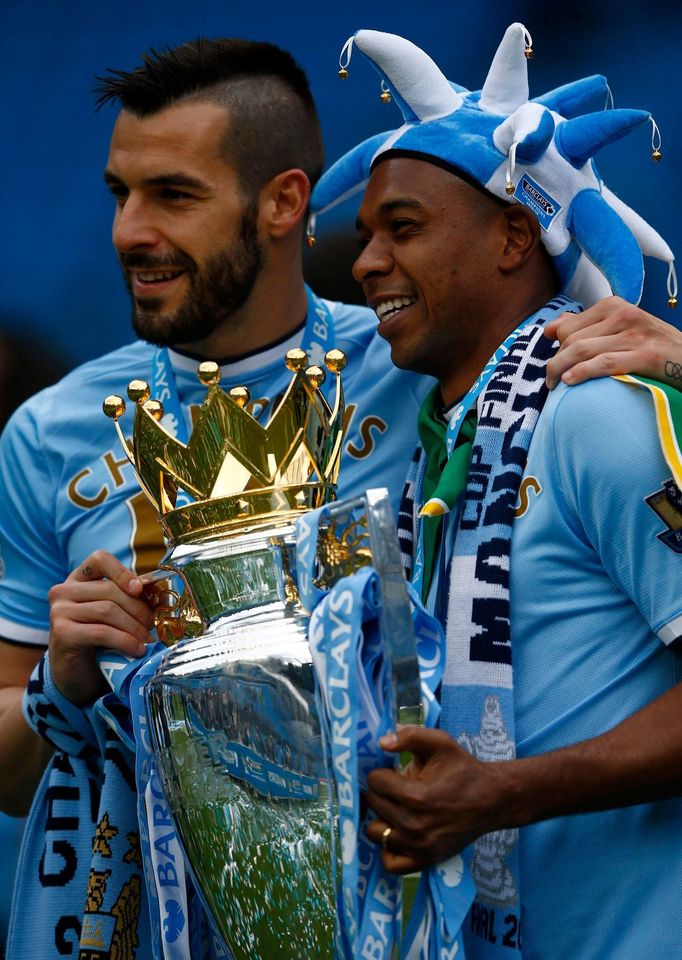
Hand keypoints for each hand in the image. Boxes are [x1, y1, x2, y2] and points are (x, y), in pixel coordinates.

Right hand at [48, 550, 154, 705]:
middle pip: (110, 590)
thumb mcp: (115, 614)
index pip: (99, 559)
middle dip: (138, 608)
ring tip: (148, 639)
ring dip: (134, 627)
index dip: (122, 571)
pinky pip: (101, 632)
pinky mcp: (62, 633)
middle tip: (153, 624)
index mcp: (78, 579)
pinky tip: (137, 649)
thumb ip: (132, 599)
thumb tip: (164, 595)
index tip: (139, 589)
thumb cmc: (99, 640)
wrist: (75, 674)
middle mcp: (63, 591)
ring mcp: (59, 611)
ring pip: (107, 610)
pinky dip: (125, 641)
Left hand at [365, 726, 505, 873]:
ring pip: (375, 833)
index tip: (392, 773)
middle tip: (394, 788)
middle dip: (381, 792)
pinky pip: (390, 863)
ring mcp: (419, 847)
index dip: (382, 773)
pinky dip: (388, 848)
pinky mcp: (425, 860)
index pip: (375, 782)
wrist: (492, 800)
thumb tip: (381, 742)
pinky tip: (397, 832)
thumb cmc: (464, 769)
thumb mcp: (440, 743)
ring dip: (381, 818)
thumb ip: (410, 736)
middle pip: (373, 805)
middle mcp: (414, 825)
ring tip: (395, 808)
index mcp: (416, 796)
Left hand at [544, 296, 681, 389]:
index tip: (555, 361)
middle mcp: (623, 315)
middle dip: (556, 361)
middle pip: (572, 339)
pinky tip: (570, 381)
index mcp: (614, 306)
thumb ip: (585, 325)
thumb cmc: (649, 345)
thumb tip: (551, 327)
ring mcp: (635, 335)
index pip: (568, 326)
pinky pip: (605, 363)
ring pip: (583, 350)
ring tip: (554, 385)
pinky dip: (582, 372)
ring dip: (561, 369)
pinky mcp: (645, 355)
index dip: (556, 346)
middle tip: (551, 379)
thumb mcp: (619, 327)